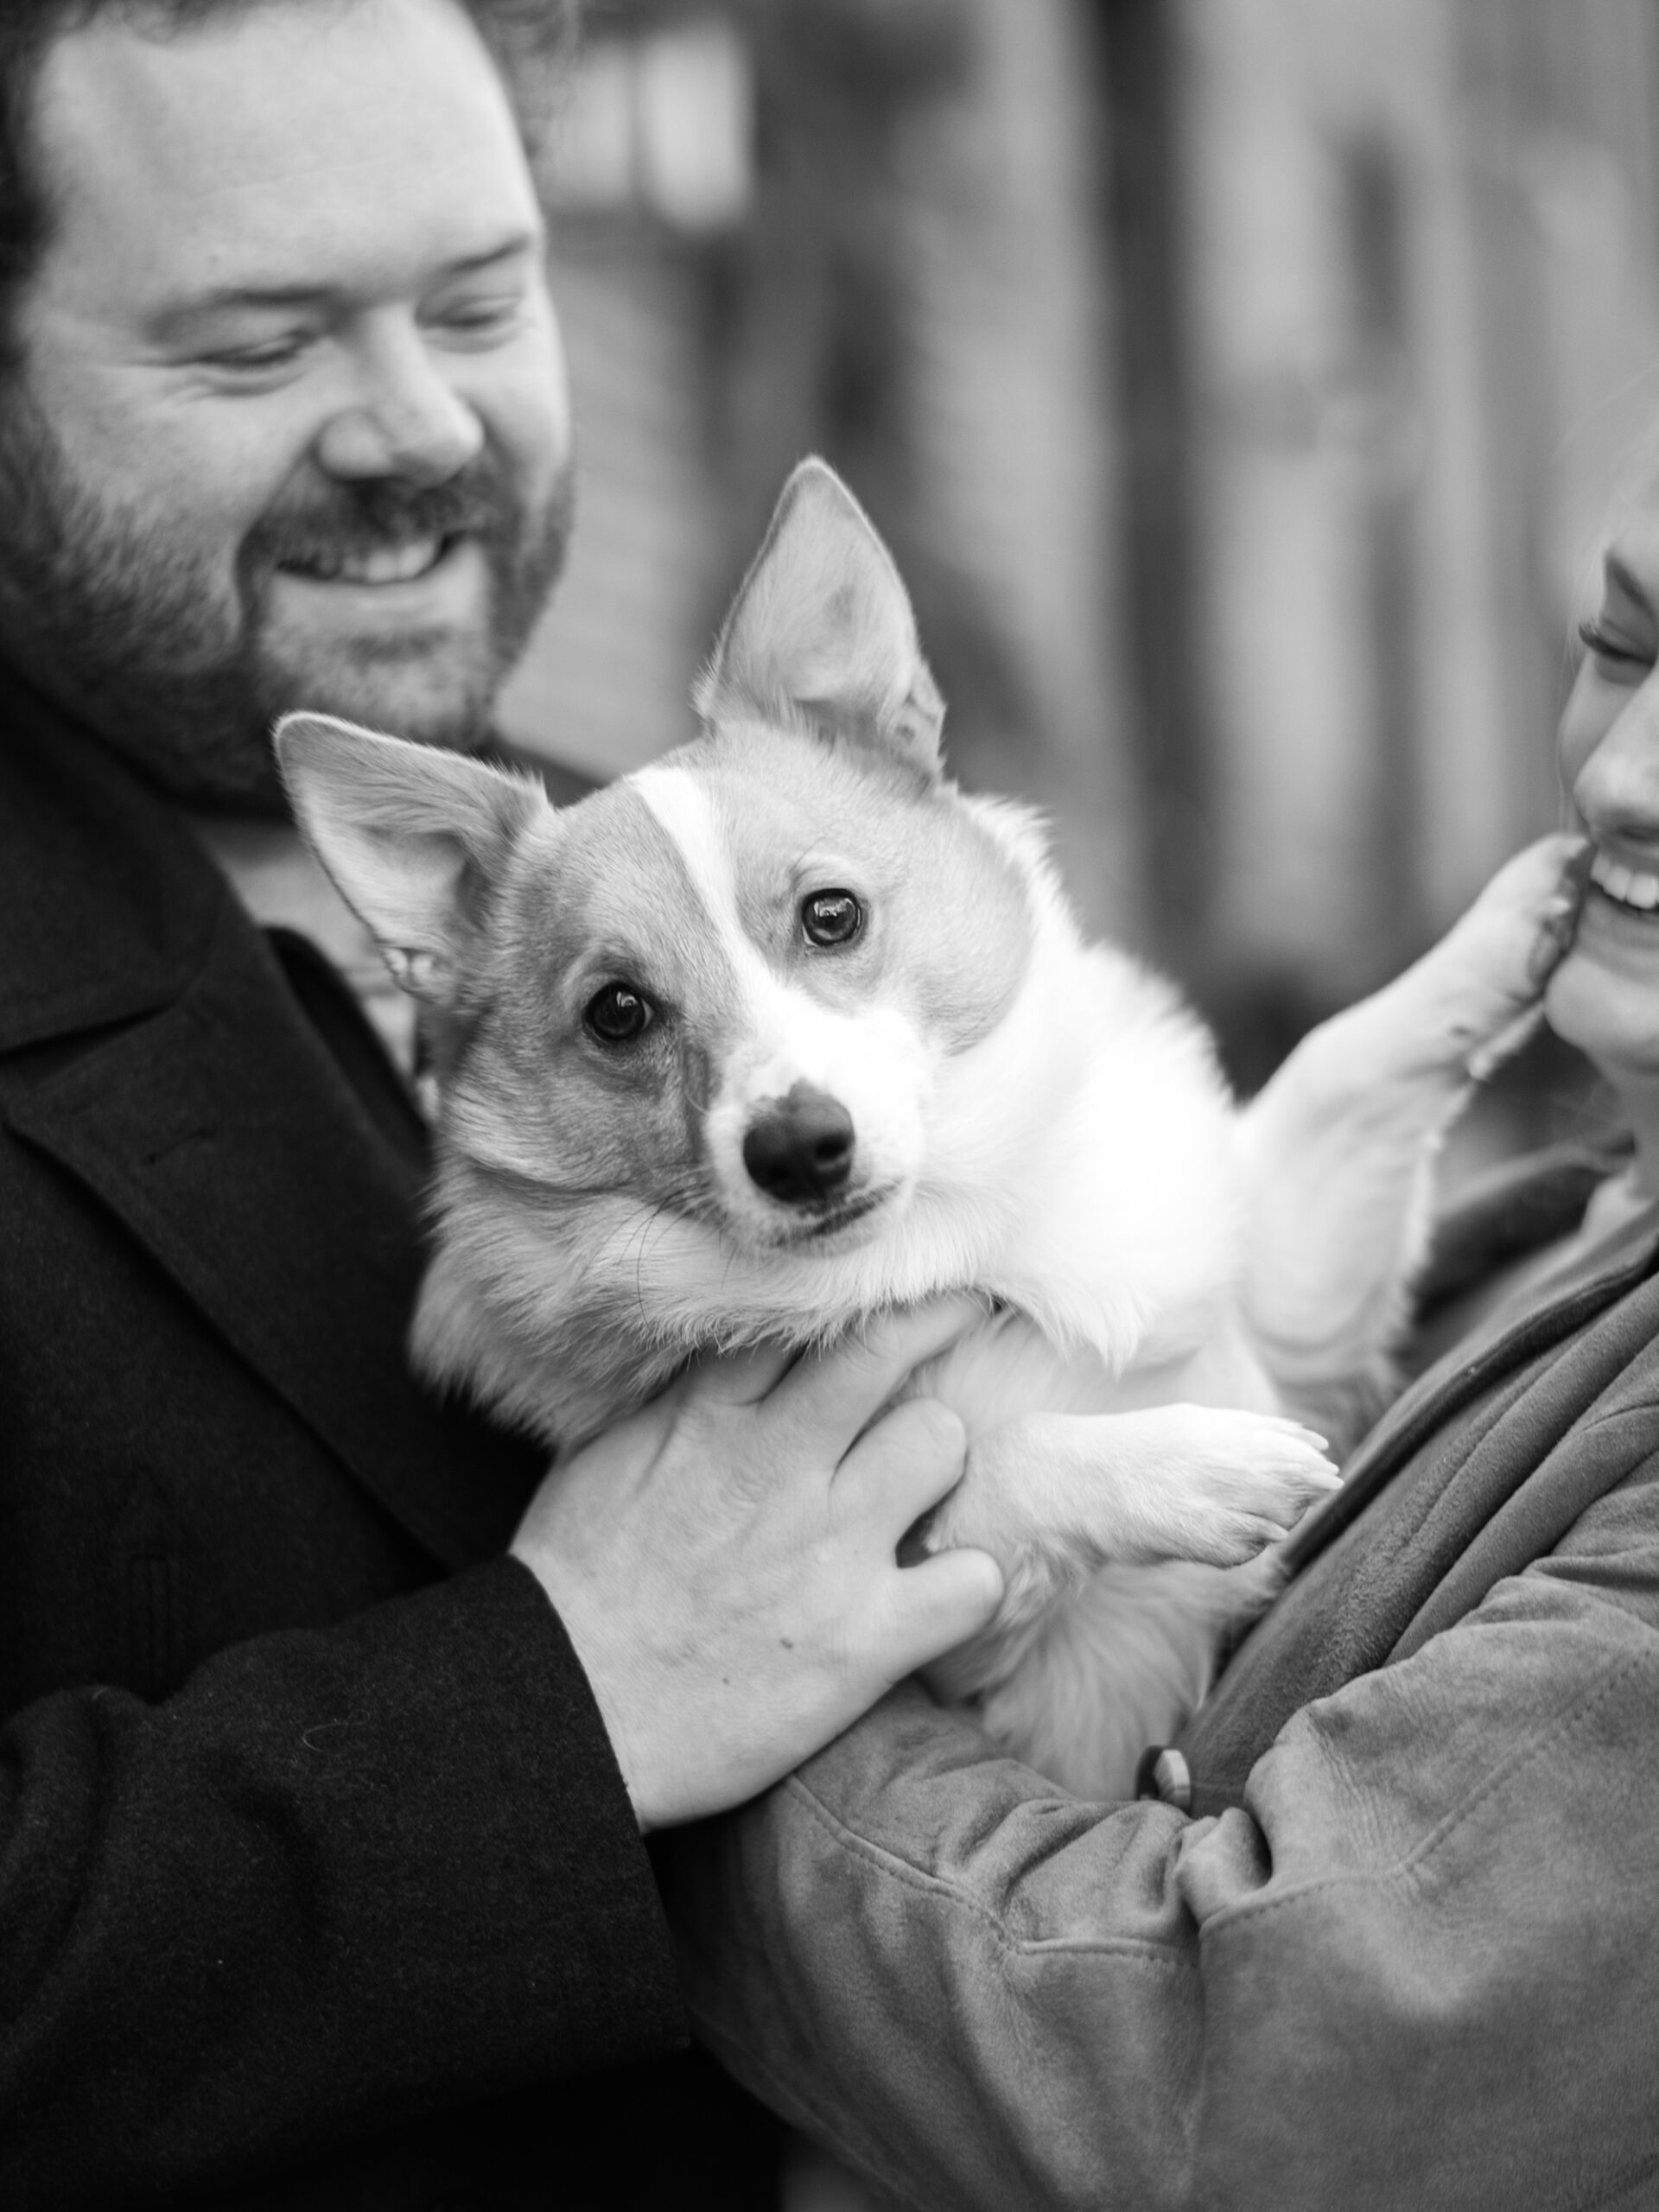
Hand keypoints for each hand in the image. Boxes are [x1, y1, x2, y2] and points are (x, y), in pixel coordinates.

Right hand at [511, 1300, 1004, 1830]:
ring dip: (938, 1461)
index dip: (859, 1301)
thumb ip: (681, 1408)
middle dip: (936, 1324)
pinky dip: (971, 1583)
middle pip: (887, 1350)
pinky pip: (974, 1580)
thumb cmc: (571, 1591)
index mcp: (710, 1418)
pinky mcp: (864, 1639)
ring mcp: (829, 1547)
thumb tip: (729, 1368)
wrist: (562, 1716)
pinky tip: (942, 1590)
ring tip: (921, 1489)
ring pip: (940, 1440)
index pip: (809, 1319)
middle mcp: (778, 1465)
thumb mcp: (606, 1460)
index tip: (889, 1292)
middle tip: (963, 1321)